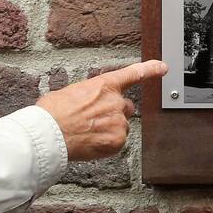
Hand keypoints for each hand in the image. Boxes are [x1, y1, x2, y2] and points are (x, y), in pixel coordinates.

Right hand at [36, 59, 167, 159]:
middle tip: (95, 120)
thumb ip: (89, 96)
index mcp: (103, 85)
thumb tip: (88, 104)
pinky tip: (91, 142)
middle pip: (126, 107)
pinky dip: (107, 144)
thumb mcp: (70, 93)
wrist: (49, 134)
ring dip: (109, 130)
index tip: (163, 67)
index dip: (151, 69)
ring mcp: (118, 121)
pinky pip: (117, 142)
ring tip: (87, 132)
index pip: (133, 74)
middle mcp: (116, 101)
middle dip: (115, 113)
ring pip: (121, 126)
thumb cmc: (52, 113)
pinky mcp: (117, 140)